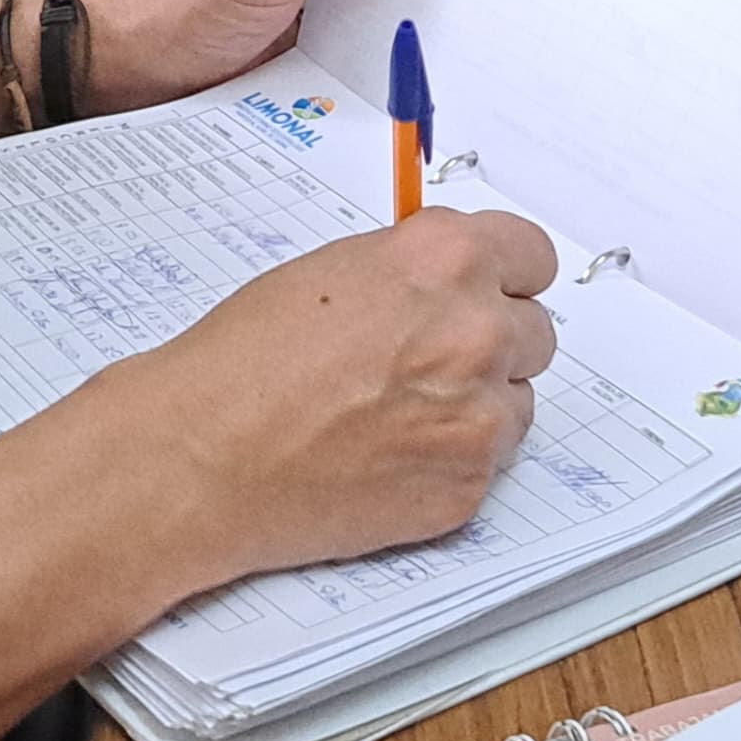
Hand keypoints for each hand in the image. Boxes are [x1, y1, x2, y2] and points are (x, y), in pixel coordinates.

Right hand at [85, 207, 560, 582]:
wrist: (205, 455)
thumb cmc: (247, 359)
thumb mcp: (338, 269)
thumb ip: (416, 271)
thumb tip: (454, 282)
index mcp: (447, 259)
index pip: (532, 255)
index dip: (504, 275)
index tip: (487, 291)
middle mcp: (478, 329)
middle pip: (535, 331)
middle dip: (491, 342)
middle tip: (430, 361)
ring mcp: (478, 414)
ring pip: (517, 401)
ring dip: (477, 403)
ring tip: (398, 413)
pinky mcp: (467, 485)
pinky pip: (489, 462)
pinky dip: (451, 459)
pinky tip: (389, 455)